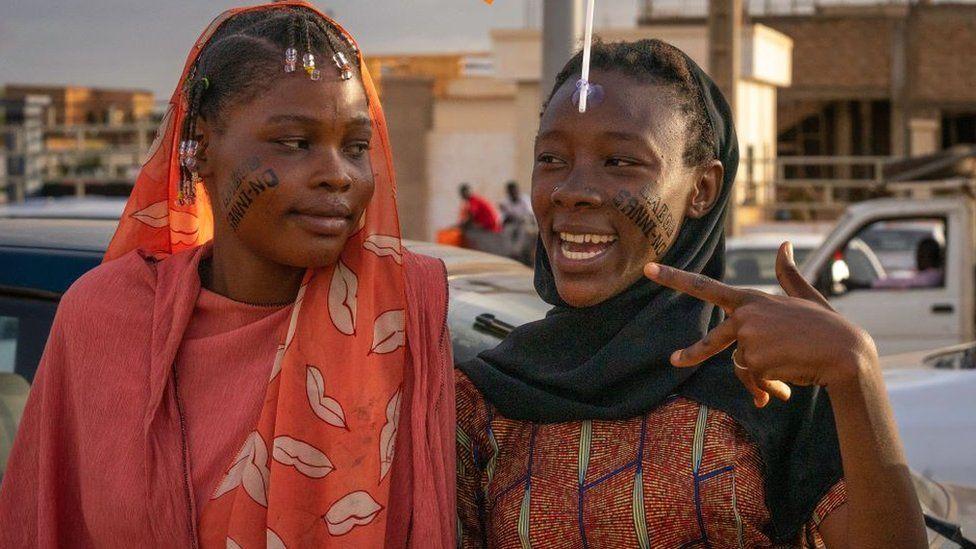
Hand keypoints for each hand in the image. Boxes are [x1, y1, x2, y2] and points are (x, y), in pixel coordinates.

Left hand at [643, 242, 878, 407]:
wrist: (844, 353)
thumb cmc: (826, 325)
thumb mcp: (805, 296)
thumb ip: (787, 274)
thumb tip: (783, 245)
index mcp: (751, 299)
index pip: (705, 286)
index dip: (674, 277)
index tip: (648, 269)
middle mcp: (744, 316)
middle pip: (710, 341)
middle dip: (692, 354)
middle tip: (674, 360)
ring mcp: (747, 337)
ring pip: (740, 366)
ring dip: (760, 378)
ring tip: (786, 378)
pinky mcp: (753, 359)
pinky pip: (751, 380)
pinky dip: (766, 388)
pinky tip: (786, 387)